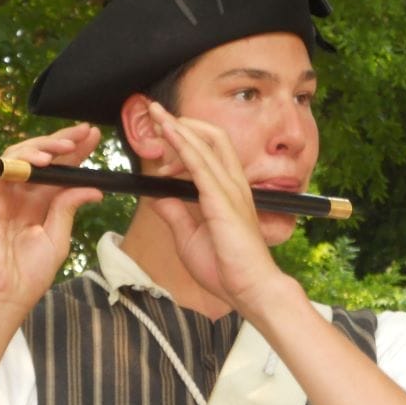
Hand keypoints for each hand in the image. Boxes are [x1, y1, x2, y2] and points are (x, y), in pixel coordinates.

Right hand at [0, 122, 102, 318]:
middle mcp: (22, 195)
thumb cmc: (28, 276)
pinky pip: (2, 171)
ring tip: (65, 146)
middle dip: (63, 141)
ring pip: (20, 156)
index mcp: (41, 204)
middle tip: (85, 131)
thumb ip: (69, 208)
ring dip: (43, 146)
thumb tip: (93, 188)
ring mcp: (4, 195)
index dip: (75, 152)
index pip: (59, 170)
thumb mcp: (58, 239)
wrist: (3, 298)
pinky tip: (41, 161)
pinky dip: (21, 161)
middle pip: (41, 157)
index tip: (94, 136)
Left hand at [146, 102, 284, 312]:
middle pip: (211, 137)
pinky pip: (201, 164)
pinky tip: (168, 134)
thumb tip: (156, 197)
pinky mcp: (223, 200)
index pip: (208, 151)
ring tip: (156, 115)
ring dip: (178, 127)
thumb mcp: (188, 237)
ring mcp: (230, 190)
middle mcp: (232, 184)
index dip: (182, 139)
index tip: (157, 138)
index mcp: (227, 192)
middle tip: (155, 114)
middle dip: (182, 122)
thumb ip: (174, 213)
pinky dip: (183, 145)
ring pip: (205, 144)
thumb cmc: (225, 268)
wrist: (250, 290)